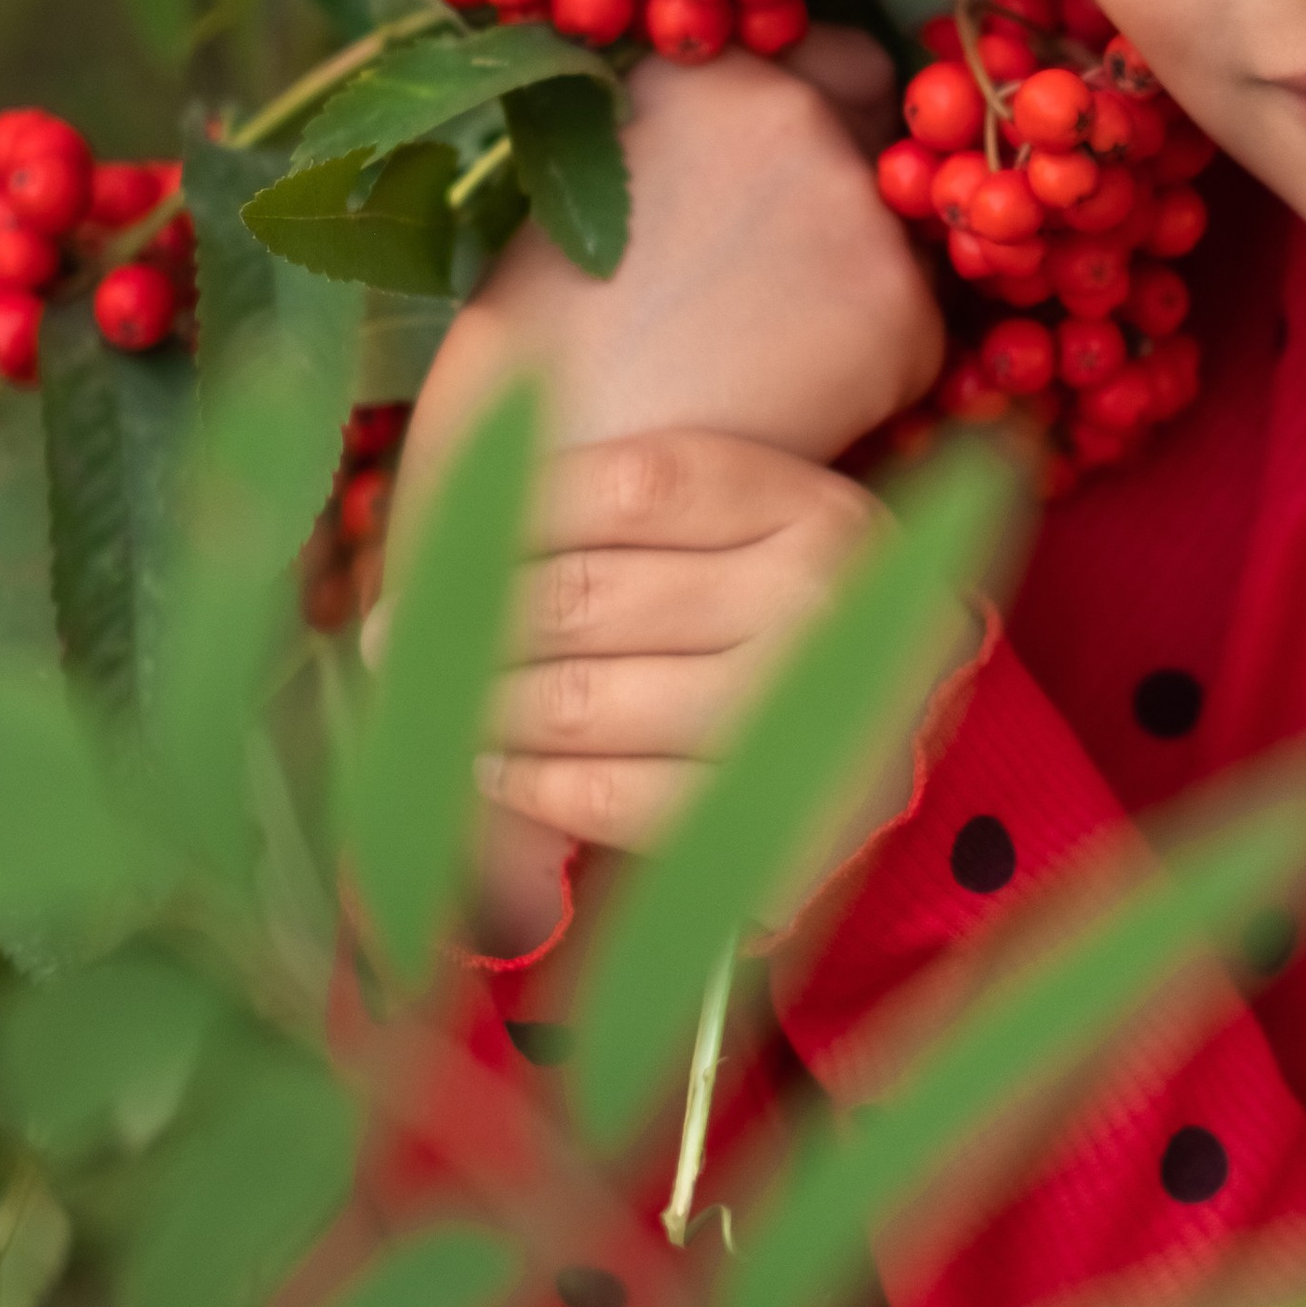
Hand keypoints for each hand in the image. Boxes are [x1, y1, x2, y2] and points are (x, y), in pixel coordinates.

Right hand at [394, 36, 945, 533]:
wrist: (559, 470)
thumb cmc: (542, 349)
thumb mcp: (592, 189)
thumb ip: (694, 143)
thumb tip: (765, 149)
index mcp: (711, 70)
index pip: (839, 58)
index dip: (832, 113)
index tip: (806, 172)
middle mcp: (799, 116)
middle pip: (887, 138)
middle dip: (862, 189)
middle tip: (791, 276)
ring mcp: (860, 212)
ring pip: (908, 238)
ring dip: (868, 280)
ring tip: (769, 354)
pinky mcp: (905, 314)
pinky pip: (918, 331)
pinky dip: (877, 369)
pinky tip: (793, 406)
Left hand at [468, 432, 910, 862]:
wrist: (910, 733)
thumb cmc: (787, 618)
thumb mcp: (749, 533)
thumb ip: (633, 522)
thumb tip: (454, 521)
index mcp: (808, 505)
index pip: (628, 487)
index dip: (511, 513)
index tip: (435, 544)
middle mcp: (817, 600)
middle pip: (586, 597)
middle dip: (461, 620)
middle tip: (395, 637)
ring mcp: (804, 714)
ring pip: (585, 700)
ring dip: (480, 707)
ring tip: (433, 704)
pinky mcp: (782, 819)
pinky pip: (615, 799)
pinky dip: (533, 786)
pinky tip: (494, 770)